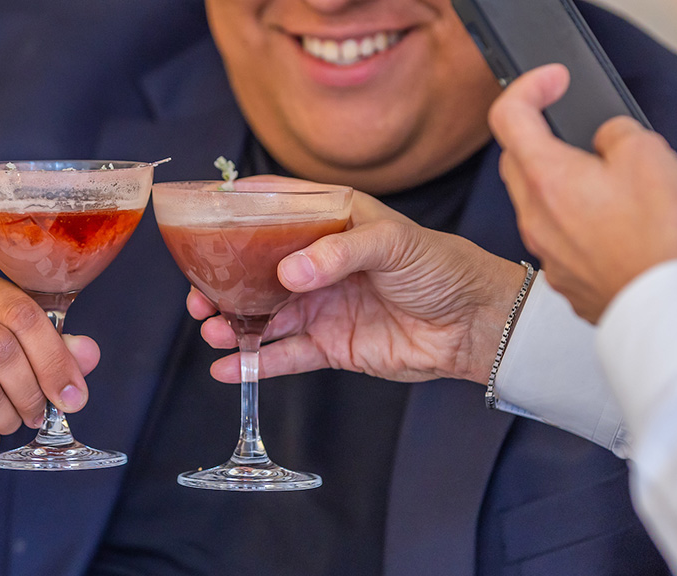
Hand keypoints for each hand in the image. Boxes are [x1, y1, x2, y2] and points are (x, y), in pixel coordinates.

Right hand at [0, 265, 98, 476]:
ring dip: (8, 418)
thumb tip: (88, 354)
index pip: (21, 312)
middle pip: (0, 351)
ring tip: (7, 419)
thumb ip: (49, 344)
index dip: (56, 357)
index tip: (73, 393)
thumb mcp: (3, 340)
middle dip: (33, 390)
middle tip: (39, 411)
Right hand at [190, 180, 524, 384]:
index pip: (277, 206)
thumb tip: (289, 273)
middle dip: (223, 279)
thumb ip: (339, 252)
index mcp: (332, 222)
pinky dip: (254, 364)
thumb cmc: (442, 267)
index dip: (240, 206)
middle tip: (199, 291)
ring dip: (231, 322)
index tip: (202, 212)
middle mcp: (319, 263)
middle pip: (256, 268)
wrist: (476, 325)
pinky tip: (227, 368)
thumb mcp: (393, 242)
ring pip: (262, 315)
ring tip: (211, 328)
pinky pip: (284, 356)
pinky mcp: (329, 346)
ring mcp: (320, 306)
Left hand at [489, 64, 676, 321]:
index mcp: (546, 178)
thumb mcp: (649, 156)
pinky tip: (610, 225)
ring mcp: (544, 250)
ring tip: (607, 184)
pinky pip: (556, 237)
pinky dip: (572, 221)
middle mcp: (533, 216)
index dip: (528, 87)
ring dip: (559, 183)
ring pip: (536, 202)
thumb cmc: (659, 239)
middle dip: (538, 137)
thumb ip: (614, 134)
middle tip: (578, 133)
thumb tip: (603, 140)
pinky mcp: (561, 277)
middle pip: (516, 161)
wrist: (664, 308)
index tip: (553, 81)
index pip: (507, 116)